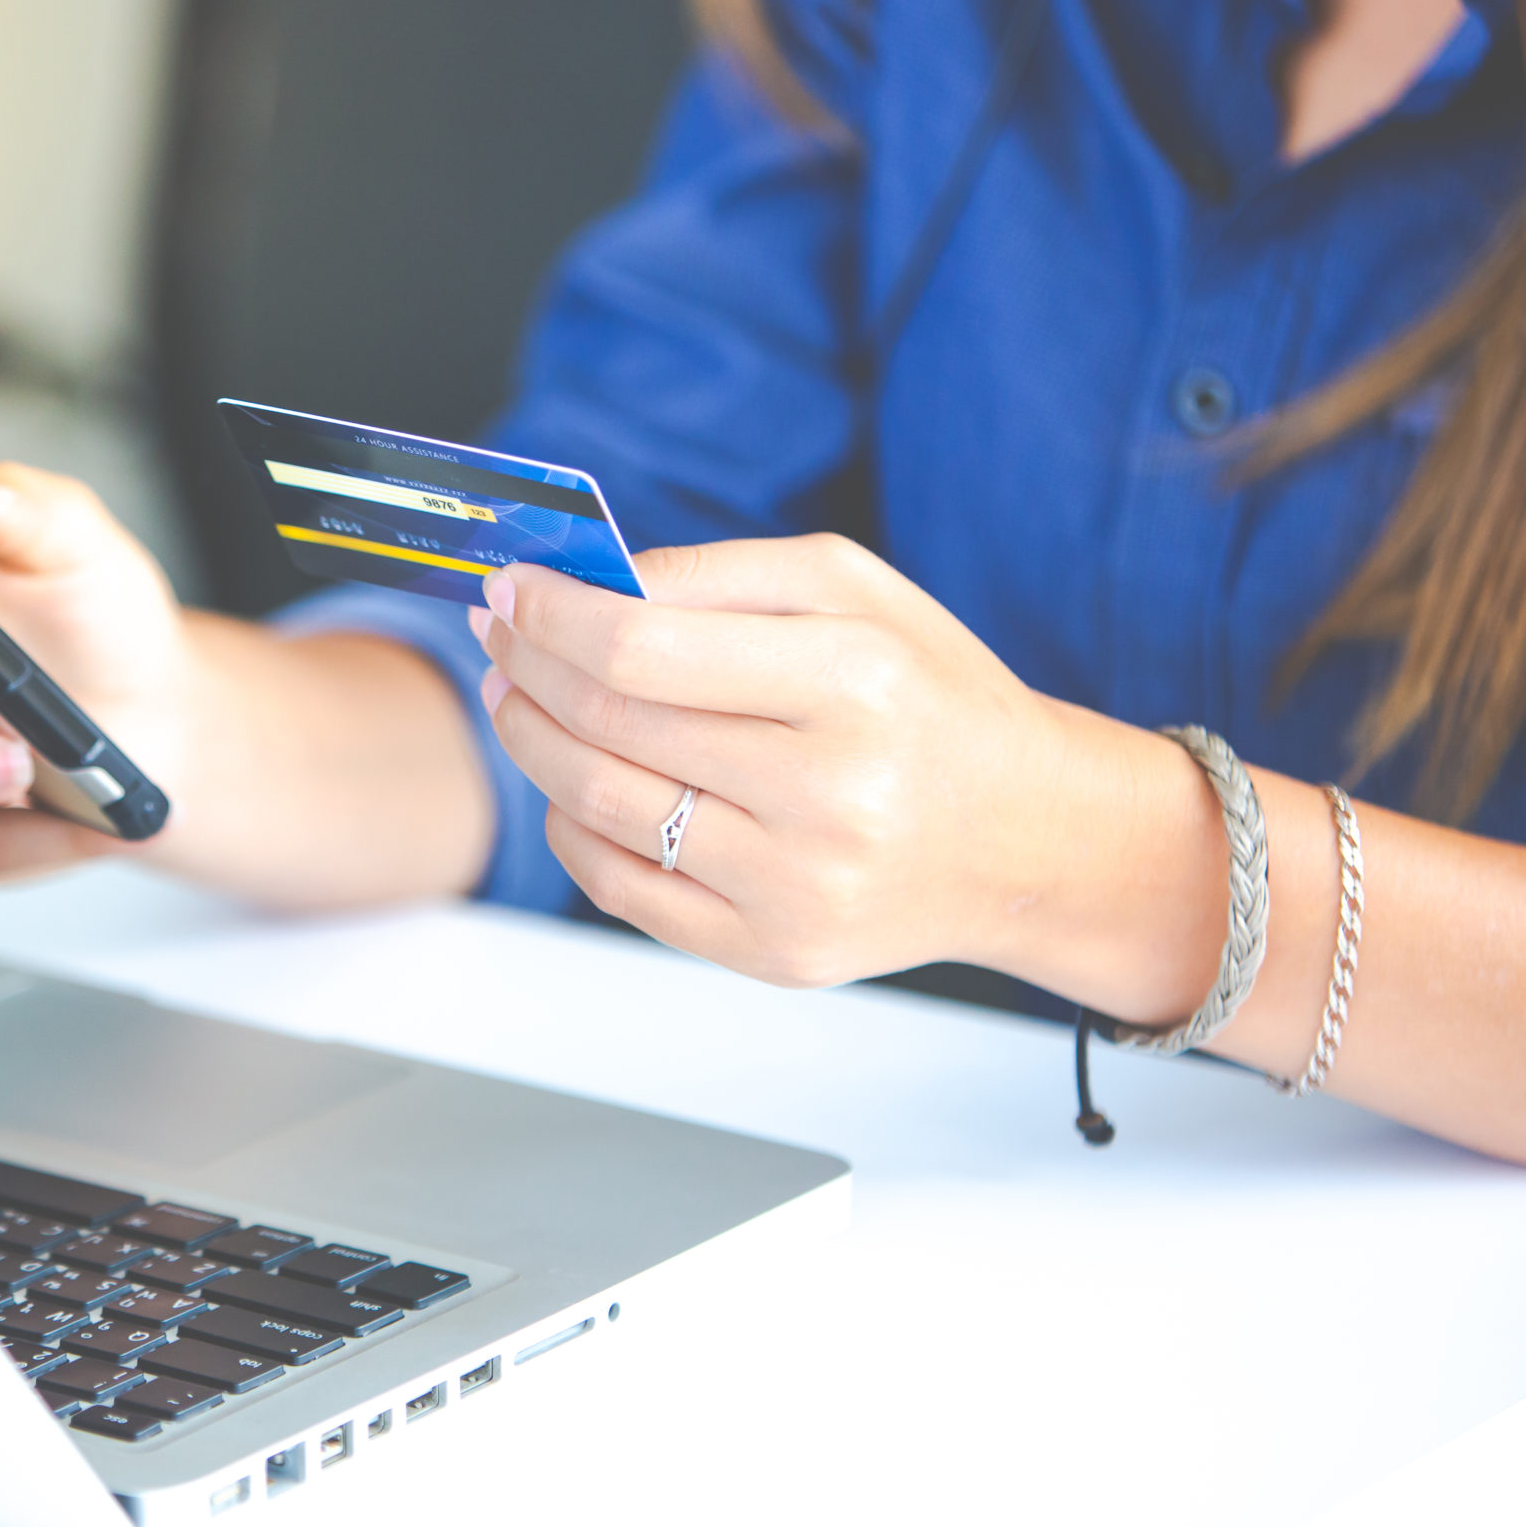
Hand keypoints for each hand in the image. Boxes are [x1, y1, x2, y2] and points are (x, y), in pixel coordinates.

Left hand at [468, 533, 1119, 988]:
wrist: (1026, 839)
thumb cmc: (929, 698)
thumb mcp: (853, 590)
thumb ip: (712, 574)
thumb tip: (579, 583)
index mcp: (853, 682)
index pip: (639, 648)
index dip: (550, 615)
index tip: (509, 589)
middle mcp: (827, 793)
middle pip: (607, 724)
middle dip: (527, 667)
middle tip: (499, 636)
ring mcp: (796, 887)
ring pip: (597, 805)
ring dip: (530, 740)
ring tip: (517, 698)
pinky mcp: (774, 953)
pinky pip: (621, 889)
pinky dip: (571, 826)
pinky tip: (570, 782)